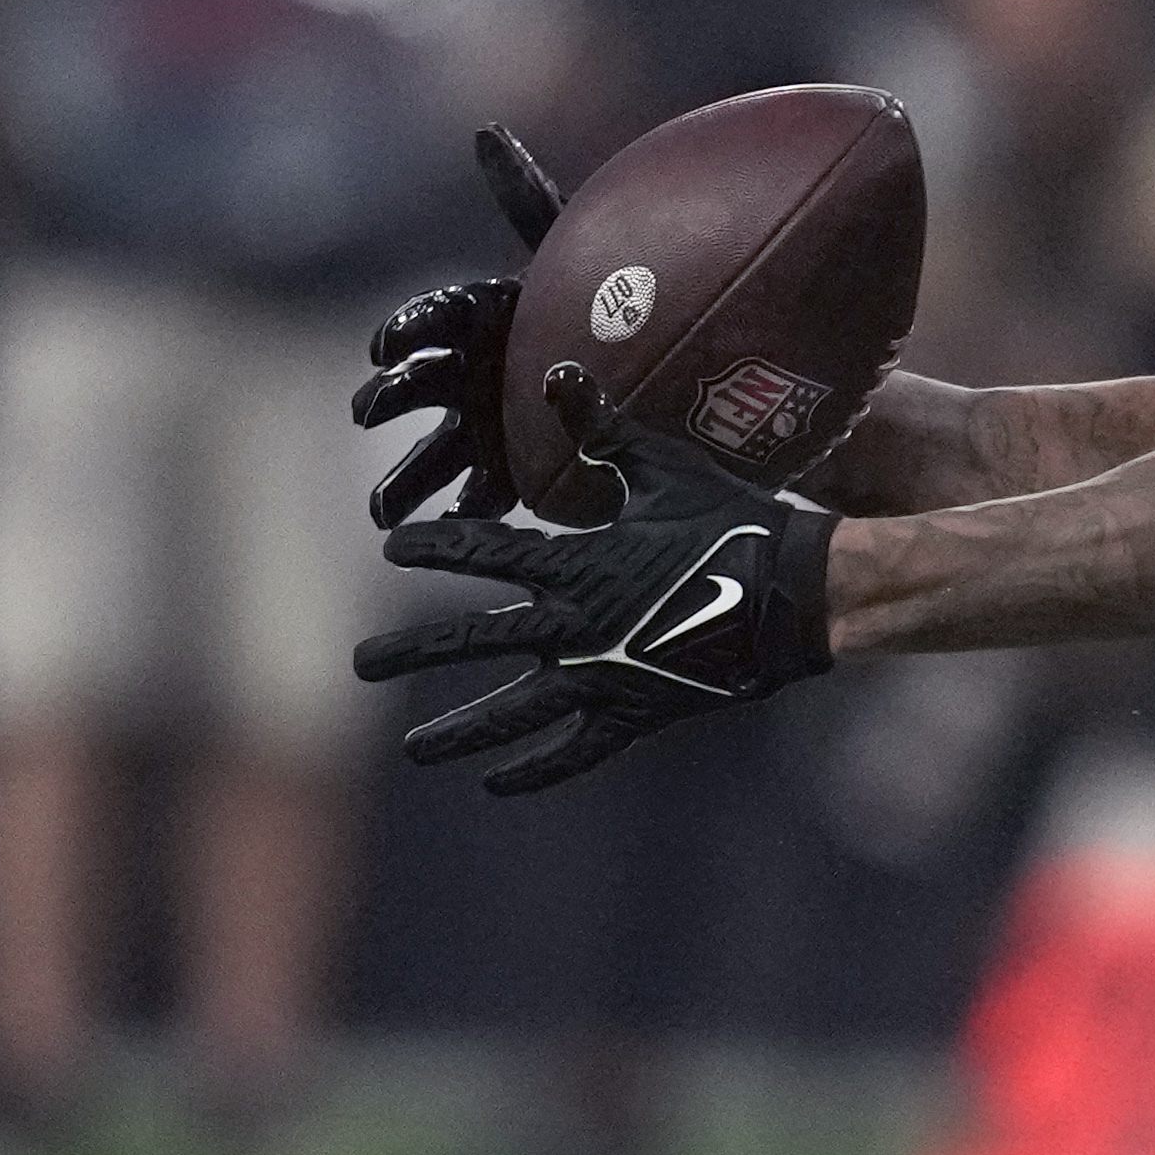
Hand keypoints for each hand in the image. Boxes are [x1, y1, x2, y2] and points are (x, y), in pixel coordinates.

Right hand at [352, 122, 571, 530]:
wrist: (641, 365)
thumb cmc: (594, 297)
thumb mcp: (568, 248)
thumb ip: (526, 197)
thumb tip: (484, 130)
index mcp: (472, 321)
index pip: (427, 322)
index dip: (402, 335)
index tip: (384, 350)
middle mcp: (463, 375)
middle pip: (412, 390)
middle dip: (385, 403)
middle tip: (368, 414)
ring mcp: (478, 428)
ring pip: (428, 458)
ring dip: (403, 483)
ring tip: (383, 510)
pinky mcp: (504, 473)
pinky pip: (477, 498)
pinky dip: (463, 518)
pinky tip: (452, 533)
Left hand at [354, 403, 838, 794]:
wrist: (795, 593)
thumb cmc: (731, 520)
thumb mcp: (662, 466)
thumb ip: (601, 427)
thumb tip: (556, 371)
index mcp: (574, 562)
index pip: (480, 554)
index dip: (433, 548)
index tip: (393, 548)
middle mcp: (574, 626)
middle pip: (473, 642)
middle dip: (411, 652)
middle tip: (359, 664)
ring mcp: (601, 676)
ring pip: (512, 711)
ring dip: (458, 731)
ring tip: (414, 749)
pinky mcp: (635, 714)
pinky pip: (573, 751)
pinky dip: (534, 770)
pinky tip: (496, 783)